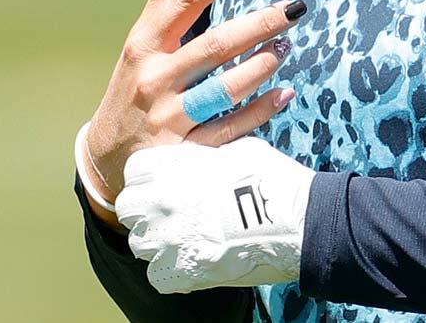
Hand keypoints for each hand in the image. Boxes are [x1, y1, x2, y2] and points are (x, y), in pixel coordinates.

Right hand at [82, 0, 304, 209]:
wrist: (108, 158)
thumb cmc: (134, 85)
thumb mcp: (140, 40)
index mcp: (145, 44)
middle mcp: (156, 78)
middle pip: (214, 45)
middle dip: (258, 24)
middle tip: (295, 7)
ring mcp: (170, 118)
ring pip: (224, 89)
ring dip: (261, 65)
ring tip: (286, 45)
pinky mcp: (186, 152)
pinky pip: (230, 130)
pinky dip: (260, 110)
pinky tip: (285, 93)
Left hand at [114, 138, 315, 293]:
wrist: (297, 222)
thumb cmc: (272, 180)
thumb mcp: (235, 151)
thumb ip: (203, 158)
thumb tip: (198, 163)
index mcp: (173, 168)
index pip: (135, 172)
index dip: (149, 178)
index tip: (164, 184)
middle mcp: (161, 203)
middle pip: (127, 208)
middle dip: (145, 211)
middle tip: (172, 213)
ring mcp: (167, 240)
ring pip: (140, 244)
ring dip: (158, 241)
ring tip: (188, 239)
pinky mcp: (180, 273)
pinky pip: (157, 275)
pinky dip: (172, 272)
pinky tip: (194, 261)